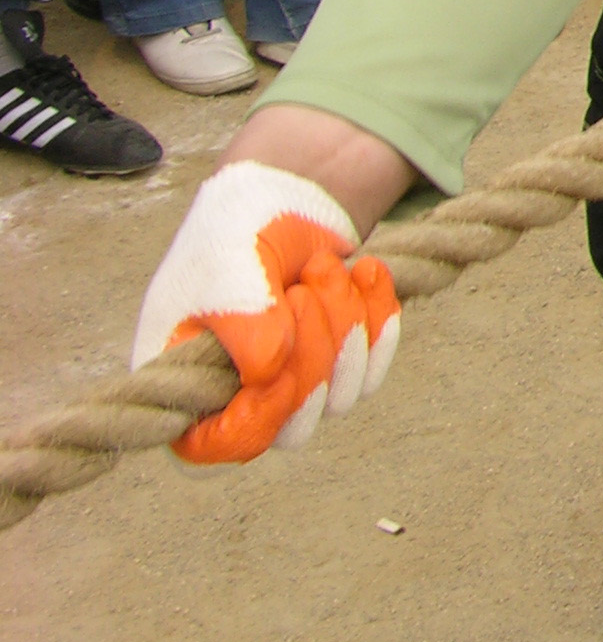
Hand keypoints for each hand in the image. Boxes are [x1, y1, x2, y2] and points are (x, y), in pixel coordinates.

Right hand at [132, 161, 402, 464]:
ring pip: (339, 398)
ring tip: (325, 267)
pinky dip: (378, 319)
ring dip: (344, 326)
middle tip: (303, 288)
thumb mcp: (229, 275)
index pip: (211, 447)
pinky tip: (368, 273)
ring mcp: (293, 382)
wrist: (282, 194)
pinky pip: (374, 369)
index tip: (273, 369)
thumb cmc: (235, 235)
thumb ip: (245, 330)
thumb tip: (273, 379)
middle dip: (311, 352)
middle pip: (290, 426)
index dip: (251, 421)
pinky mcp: (338, 360)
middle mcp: (239, 395)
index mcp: (186, 384)